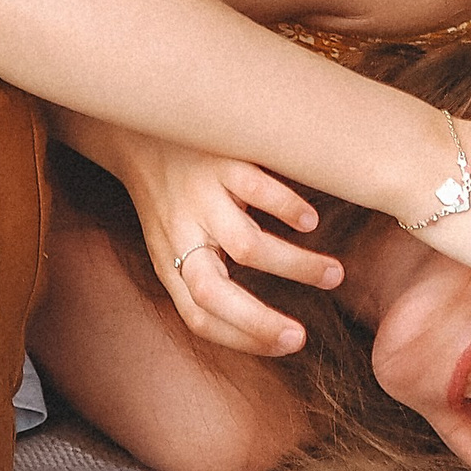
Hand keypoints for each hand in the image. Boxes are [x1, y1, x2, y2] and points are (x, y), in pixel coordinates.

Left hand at [102, 129, 342, 358]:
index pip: (198, 318)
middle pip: (214, 293)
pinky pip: (257, 189)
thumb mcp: (171, 239)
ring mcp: (200, 196)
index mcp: (169, 261)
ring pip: (247, 245)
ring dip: (295, 266)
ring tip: (333, 274)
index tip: (286, 345)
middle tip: (302, 337)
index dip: (242, 340)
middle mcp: (181, 232)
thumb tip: (263, 322)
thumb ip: (204, 272)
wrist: (136, 126)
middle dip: (261, 322)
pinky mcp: (218, 160)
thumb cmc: (166, 194)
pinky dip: (288, 209)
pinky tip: (309, 221)